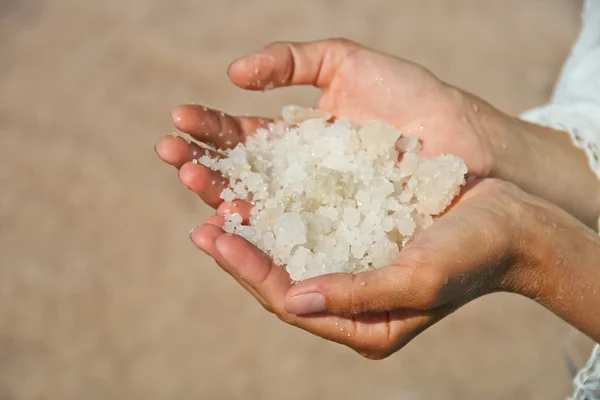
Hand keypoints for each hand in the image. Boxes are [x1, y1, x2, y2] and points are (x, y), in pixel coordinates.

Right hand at [155, 38, 504, 208]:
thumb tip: (233, 74)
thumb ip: (292, 60)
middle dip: (203, 165)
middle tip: (170, 154)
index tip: (178, 121)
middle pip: (241, 178)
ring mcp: (318, 214)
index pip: (242, 140)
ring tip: (192, 180)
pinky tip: (233, 222)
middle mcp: (301, 182)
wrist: (468, 143)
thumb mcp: (348, 64)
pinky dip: (260, 234)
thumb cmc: (414, 103)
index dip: (209, 130)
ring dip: (221, 198)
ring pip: (259, 211)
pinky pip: (292, 242)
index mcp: (299, 142)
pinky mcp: (338, 243)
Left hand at [188, 179, 537, 358]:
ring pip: (285, 244)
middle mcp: (346, 297)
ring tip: (212, 193)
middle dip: (236, 246)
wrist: (510, 220)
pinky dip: (278, 200)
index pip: (288, 302)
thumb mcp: (420, 279)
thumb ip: (358, 295)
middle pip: (277, 275)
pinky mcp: (354, 232)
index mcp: (360, 323)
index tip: (213, 236)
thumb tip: (294, 300)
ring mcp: (349, 264)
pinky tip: (255, 180)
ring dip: (249, 218)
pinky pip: (305, 219)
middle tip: (199, 217)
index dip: (248, 271)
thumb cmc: (474, 255)